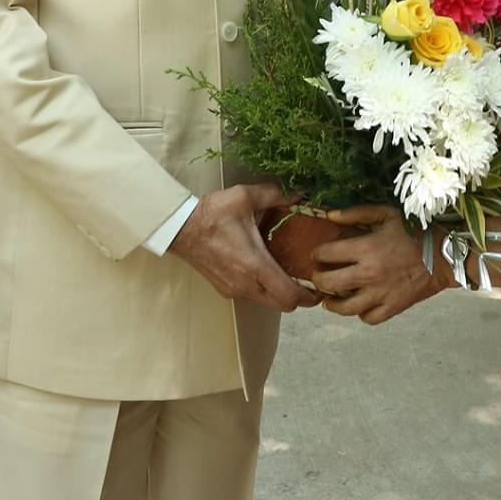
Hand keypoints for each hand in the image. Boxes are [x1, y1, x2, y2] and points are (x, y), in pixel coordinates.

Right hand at [168, 183, 319, 312]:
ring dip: (280, 293)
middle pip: (283, 305)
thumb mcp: (246, 197)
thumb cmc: (212, 214)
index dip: (310, 296)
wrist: (180, 228)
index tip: (320, 287)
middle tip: (308, 279)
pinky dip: (264, 290)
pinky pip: (253, 296)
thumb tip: (299, 194)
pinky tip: (264, 268)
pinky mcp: (225, 289)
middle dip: (299, 297)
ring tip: (288, 271)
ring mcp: (234, 289)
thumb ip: (276, 194)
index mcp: (255, 265)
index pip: (290, 296)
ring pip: (267, 302)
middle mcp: (246, 284)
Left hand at [310, 205, 446, 324]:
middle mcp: (370, 273)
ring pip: (345, 308)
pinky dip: (361, 314)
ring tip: (329, 299)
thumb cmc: (413, 232)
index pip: (327, 254)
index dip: (317, 254)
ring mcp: (381, 293)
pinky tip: (359, 305)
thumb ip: (356, 213)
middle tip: (318, 277)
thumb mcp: (386, 214)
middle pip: (329, 283)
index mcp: (366, 248)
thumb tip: (330, 215)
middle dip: (318, 280)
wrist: (443, 255)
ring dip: (332, 304)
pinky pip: (369, 318)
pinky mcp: (393, 307)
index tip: (317, 255)